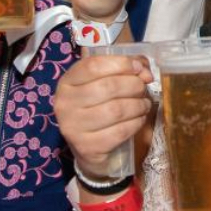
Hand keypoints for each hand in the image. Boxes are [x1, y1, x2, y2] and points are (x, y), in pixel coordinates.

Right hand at [55, 54, 153, 179]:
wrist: (87, 147)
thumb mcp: (102, 82)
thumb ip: (124, 69)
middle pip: (108, 87)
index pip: (93, 65)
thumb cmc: (97, 107)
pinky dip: (136, 123)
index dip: (121, 63)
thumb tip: (145, 70)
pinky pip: (120, 131)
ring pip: (116, 110)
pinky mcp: (87, 147)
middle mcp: (65, 103)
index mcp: (67, 82)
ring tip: (144, 104)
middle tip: (143, 89)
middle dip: (134, 85)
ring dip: (138, 105)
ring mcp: (74, 127)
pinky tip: (139, 119)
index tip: (139, 68)